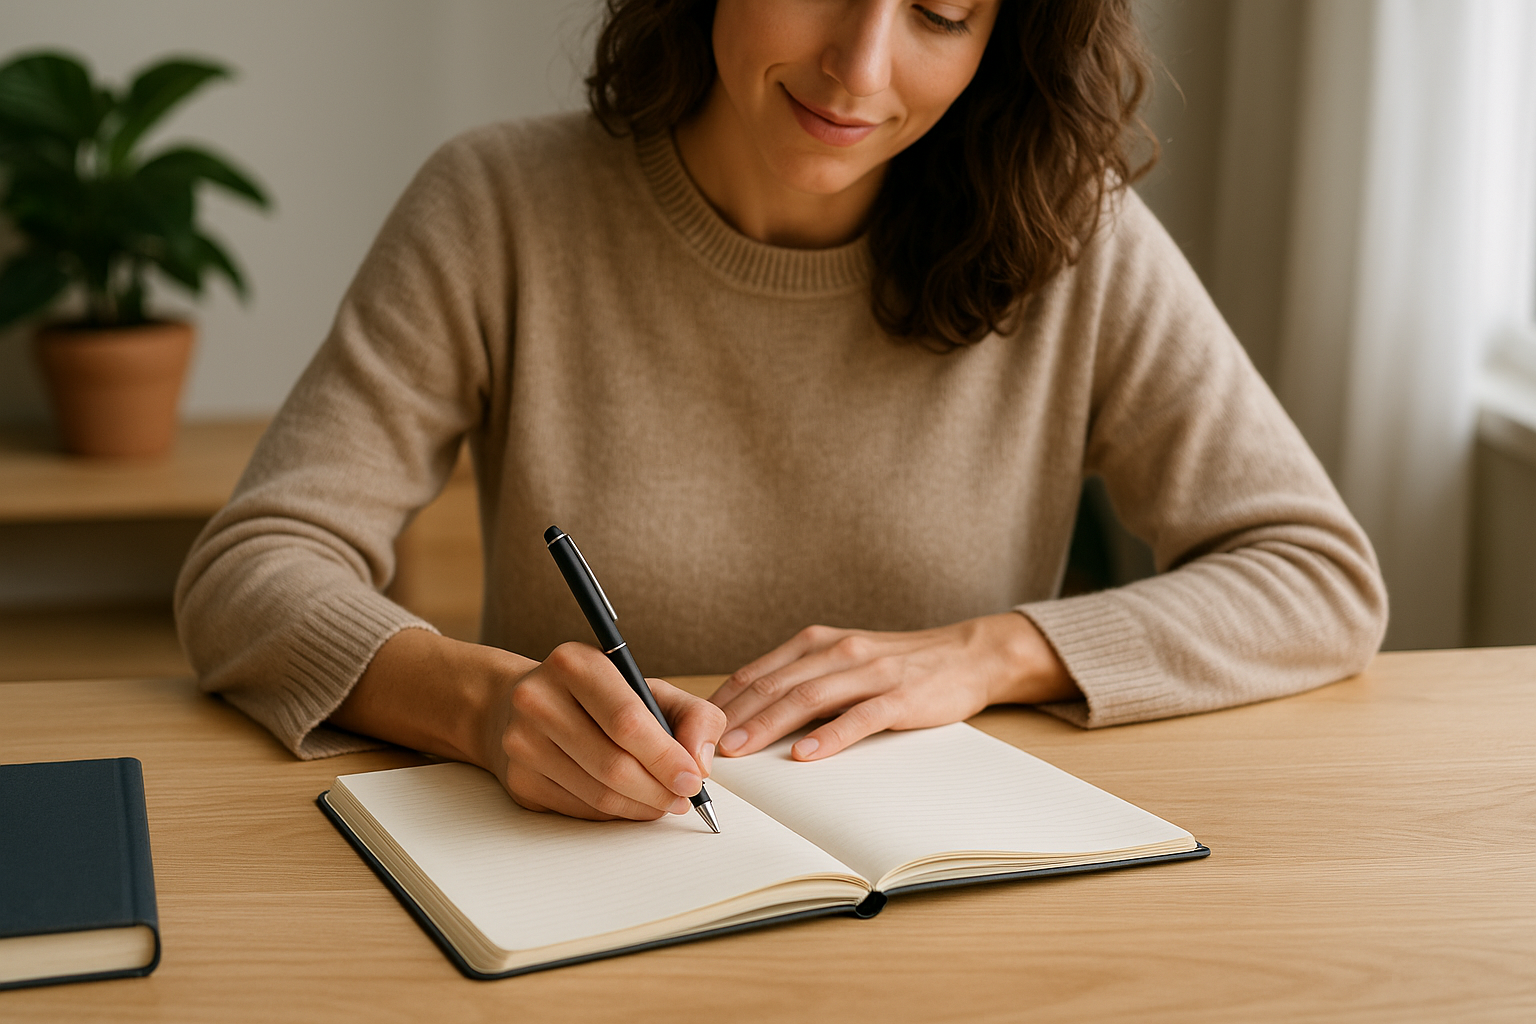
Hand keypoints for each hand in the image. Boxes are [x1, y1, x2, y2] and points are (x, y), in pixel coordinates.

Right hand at [332, 629, 725, 820]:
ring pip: (597, 794)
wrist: (513, 706)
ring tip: (663, 802)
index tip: (694, 779)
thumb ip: (692, 715)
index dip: (666, 757)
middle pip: (612, 763)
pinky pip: (579, 810)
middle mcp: (538, 698)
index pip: (627, 719)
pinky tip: (630, 803)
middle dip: (659, 789)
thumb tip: (700, 762)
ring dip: (641, 807)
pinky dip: (614, 814)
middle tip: (683, 799)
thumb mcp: (647, 688)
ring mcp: (521, 742)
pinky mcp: (518, 781)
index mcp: (575, 664)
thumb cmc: (595, 697)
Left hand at [709, 613, 1076, 760]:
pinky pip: (859, 716)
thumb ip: (801, 681)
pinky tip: (806, 754)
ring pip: (808, 698)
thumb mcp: (843, 662)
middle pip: (774, 685)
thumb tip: (747, 716)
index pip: (757, 673)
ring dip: (768, 726)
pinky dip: (830, 736)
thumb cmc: (898, 665)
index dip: (723, 702)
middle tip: (703, 747)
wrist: (966, 654)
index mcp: (817, 643)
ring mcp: (870, 672)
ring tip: (740, 751)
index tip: (695, 729)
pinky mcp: (900, 695)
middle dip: (734, 718)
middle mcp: (838, 651)